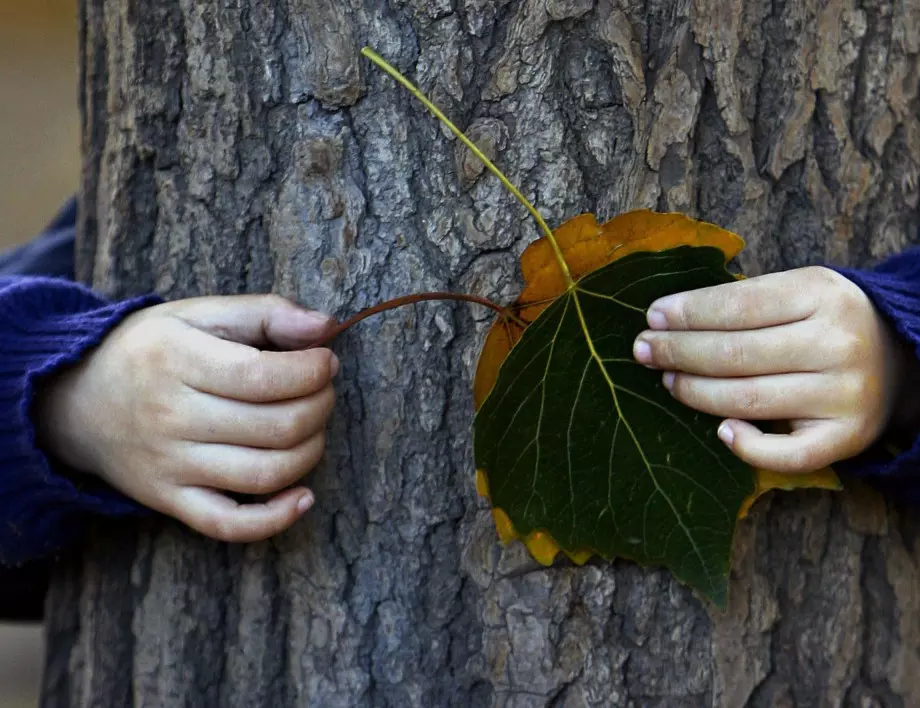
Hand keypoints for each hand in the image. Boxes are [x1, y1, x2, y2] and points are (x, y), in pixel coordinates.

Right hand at [35, 295, 338, 541]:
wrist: (76, 403)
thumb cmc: (151, 351)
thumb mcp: (197, 314)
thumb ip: (265, 313)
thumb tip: (327, 326)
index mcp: (177, 360)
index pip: (263, 376)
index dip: (312, 371)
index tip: (326, 362)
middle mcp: (171, 416)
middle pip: (275, 426)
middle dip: (320, 406)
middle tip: (324, 391)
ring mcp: (170, 465)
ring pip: (264, 473)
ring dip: (310, 451)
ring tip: (313, 428)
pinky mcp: (169, 501)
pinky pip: (228, 524)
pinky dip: (276, 519)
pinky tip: (304, 497)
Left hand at [632, 267, 904, 471]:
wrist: (901, 356)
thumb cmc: (827, 320)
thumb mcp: (799, 290)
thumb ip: (746, 299)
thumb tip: (668, 317)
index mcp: (821, 294)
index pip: (738, 304)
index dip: (688, 312)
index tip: (651, 316)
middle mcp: (837, 344)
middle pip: (735, 354)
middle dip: (678, 352)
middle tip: (642, 350)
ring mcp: (844, 395)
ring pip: (747, 400)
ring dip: (694, 392)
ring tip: (667, 380)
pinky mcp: (848, 437)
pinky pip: (787, 455)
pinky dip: (747, 446)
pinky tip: (721, 431)